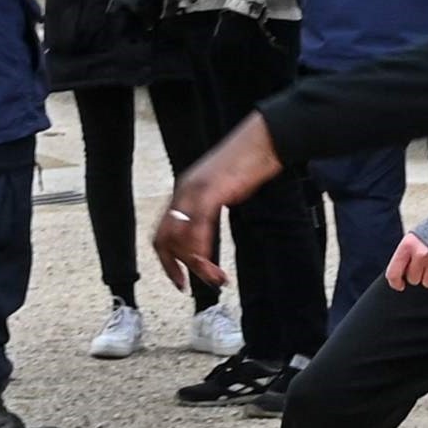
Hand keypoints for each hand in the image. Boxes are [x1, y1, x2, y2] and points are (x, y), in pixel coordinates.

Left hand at [155, 114, 282, 290]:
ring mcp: (195, 190)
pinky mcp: (211, 190)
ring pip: (181, 236)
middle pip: (164, 238)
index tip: (180, 280)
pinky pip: (198, 225)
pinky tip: (211, 261)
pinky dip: (202, 247)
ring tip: (215, 279)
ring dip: (196, 263)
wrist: (264, 140)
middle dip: (174, 267)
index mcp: (183, 191)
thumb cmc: (248, 164)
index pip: (162, 232)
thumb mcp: (221, 190)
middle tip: (189, 287)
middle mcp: (183, 191)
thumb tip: (205, 233)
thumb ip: (208, 210)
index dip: (167, 260)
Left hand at [388, 233, 427, 289]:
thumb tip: (398, 277)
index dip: (395, 282)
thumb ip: (404, 256)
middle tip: (424, 262)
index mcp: (408, 245)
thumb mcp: (412, 239)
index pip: (394, 273)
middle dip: (417, 274)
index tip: (399, 285)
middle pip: (413, 279)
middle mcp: (421, 254)